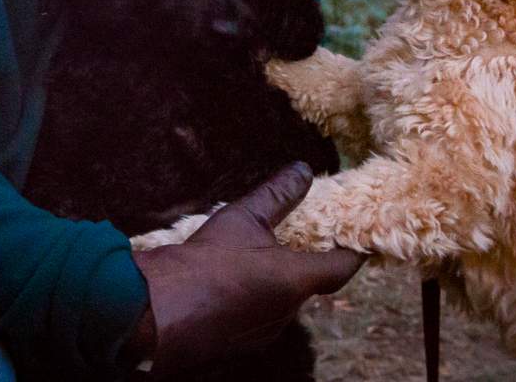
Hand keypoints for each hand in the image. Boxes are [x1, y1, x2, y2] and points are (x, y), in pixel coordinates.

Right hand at [128, 163, 364, 375]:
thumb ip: (277, 195)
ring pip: (282, 300)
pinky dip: (254, 296)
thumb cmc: (204, 264)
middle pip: (310, 284)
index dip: (354, 250)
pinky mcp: (241, 344)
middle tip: (300, 233)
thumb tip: (303, 169)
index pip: (343, 267)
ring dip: (276, 279)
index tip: (360, 235)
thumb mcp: (242, 219)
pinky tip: (232, 279)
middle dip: (305, 260)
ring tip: (258, 253)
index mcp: (296, 281)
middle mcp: (288, 313)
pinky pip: (258, 315)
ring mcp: (265, 333)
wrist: (155, 314)